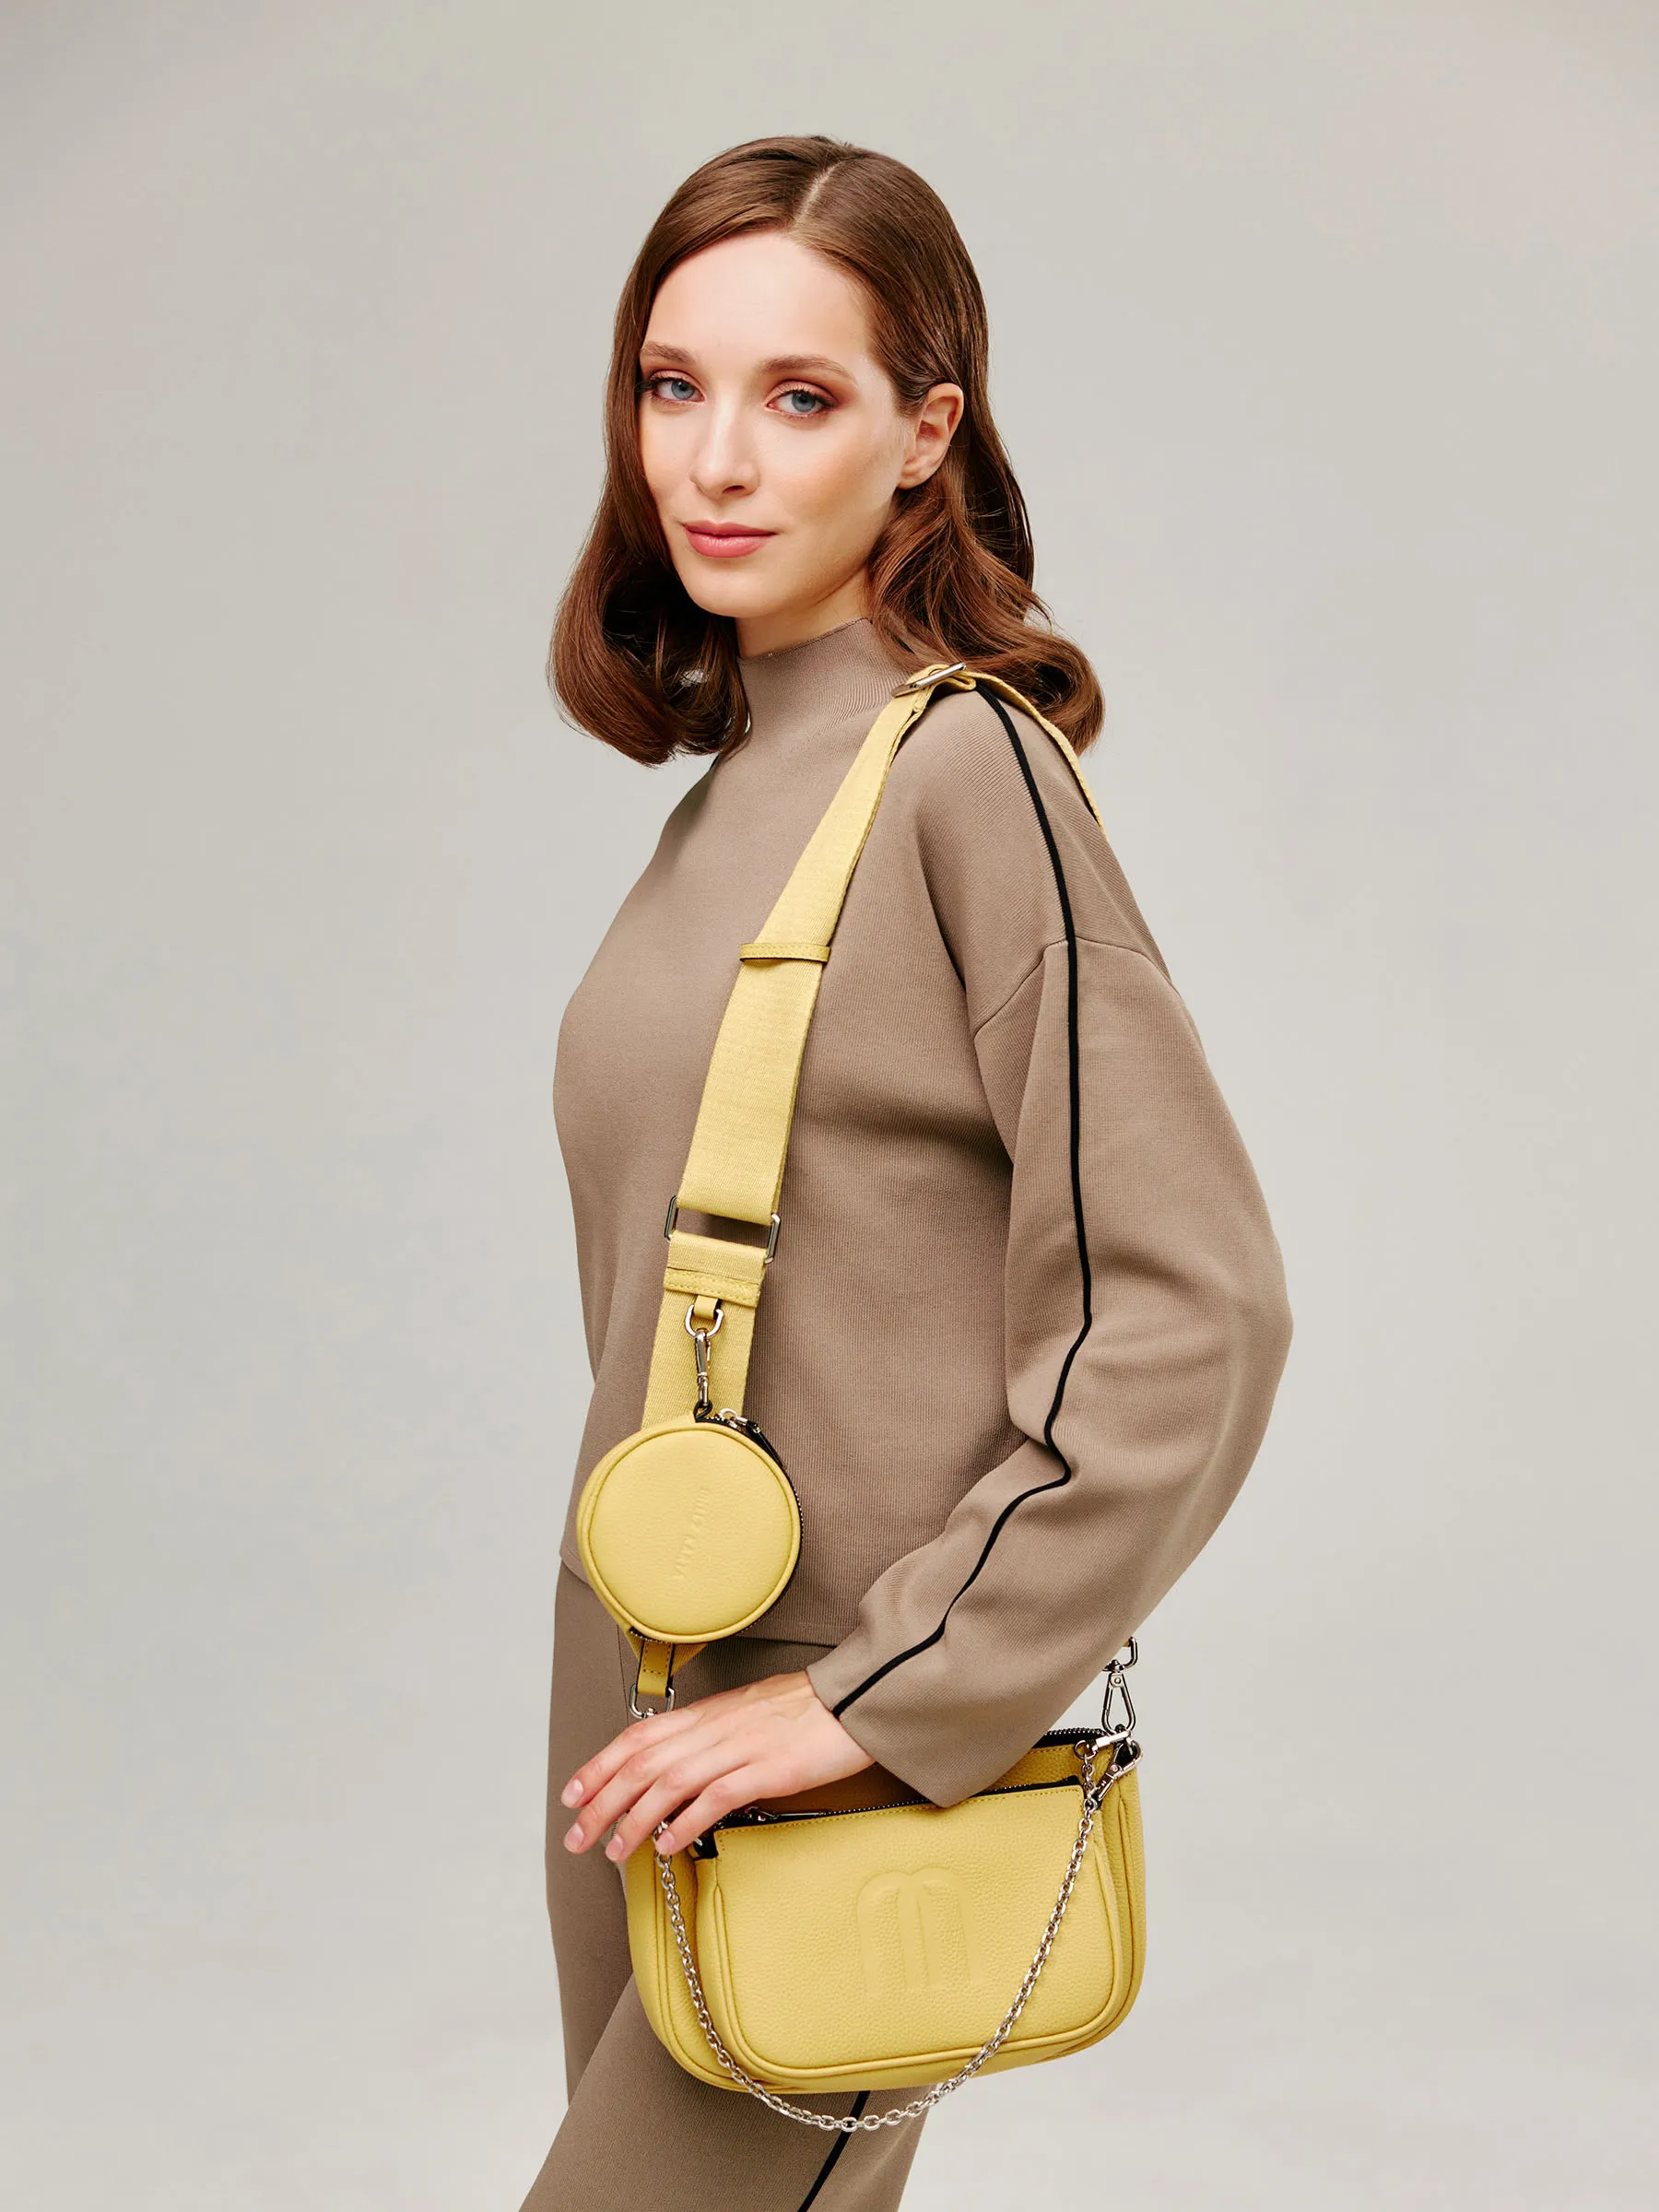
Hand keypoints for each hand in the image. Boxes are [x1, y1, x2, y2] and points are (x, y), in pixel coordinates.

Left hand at [560, 1671, 873, 1862]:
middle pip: (643, 1763)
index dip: (600, 1764)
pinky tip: (667, 1845)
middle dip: (602, 1800)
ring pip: (669, 1782)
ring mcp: (740, 1746)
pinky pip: (715, 1796)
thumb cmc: (806, 1710)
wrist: (855, 1696)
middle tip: (578, 1834)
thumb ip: (712, 1739)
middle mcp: (715, 1727)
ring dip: (634, 1819)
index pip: (638, 1737)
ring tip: (614, 1849)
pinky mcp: (768, 1768)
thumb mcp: (747, 1715)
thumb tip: (679, 1774)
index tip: (573, 1793)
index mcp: (707, 1714)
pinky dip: (684, 1822)